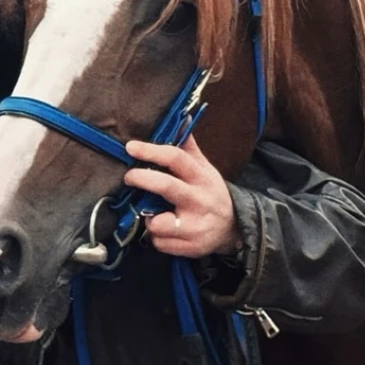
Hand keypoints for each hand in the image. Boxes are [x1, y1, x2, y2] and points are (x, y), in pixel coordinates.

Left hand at [123, 136, 239, 258]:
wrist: (235, 228)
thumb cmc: (211, 193)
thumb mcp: (205, 168)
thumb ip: (189, 146)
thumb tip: (181, 116)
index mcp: (201, 177)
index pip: (176, 158)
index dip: (151, 151)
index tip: (130, 147)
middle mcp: (199, 201)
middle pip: (166, 186)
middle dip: (142, 179)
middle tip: (129, 177)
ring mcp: (196, 226)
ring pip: (157, 222)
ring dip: (148, 218)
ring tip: (155, 214)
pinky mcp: (191, 248)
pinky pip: (159, 242)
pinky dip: (156, 237)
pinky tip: (167, 231)